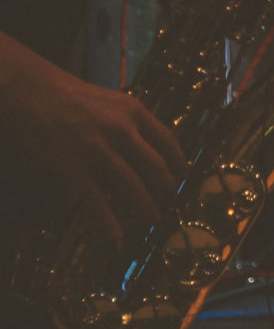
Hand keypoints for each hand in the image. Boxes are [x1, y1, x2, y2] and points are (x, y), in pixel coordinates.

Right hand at [6, 68, 188, 244]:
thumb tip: (154, 145)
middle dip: (167, 191)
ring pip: (132, 186)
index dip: (180, 164)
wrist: (33, 91)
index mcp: (135, 112)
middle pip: (156, 168)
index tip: (185, 178)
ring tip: (154, 220)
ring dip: (146, 207)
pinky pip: (95, 199)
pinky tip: (116, 237)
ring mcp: (97, 149)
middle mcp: (121, 130)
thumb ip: (134, 121)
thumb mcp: (114, 101)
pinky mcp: (72, 166)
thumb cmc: (74, 97)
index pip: (168, 142)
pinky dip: (107, 222)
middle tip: (172, 204)